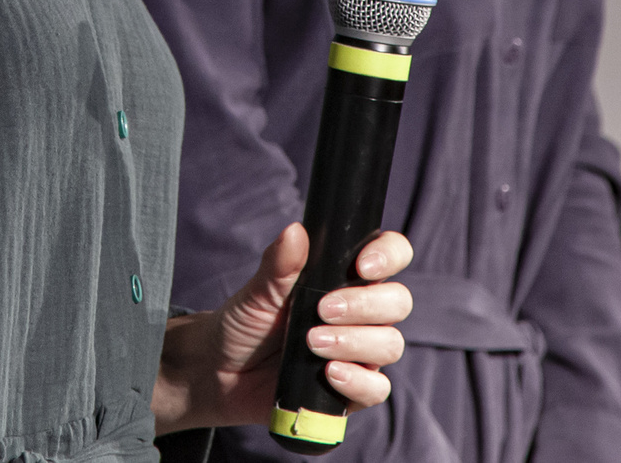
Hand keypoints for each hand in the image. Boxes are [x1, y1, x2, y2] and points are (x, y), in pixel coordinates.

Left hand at [150, 225, 413, 434]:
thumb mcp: (258, 291)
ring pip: (390, 343)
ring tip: (312, 342)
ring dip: (355, 342)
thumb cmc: (246, 322)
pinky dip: (357, 380)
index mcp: (346, 278)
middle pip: (398, 302)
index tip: (362, 266)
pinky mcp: (353, 390)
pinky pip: (377, 388)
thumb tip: (295, 231)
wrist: (222, 371)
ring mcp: (361, 352)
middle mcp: (362, 313)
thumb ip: (279, 264)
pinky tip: (329, 373)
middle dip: (365, 305)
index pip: (391, 256)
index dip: (388, 255)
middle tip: (322, 309)